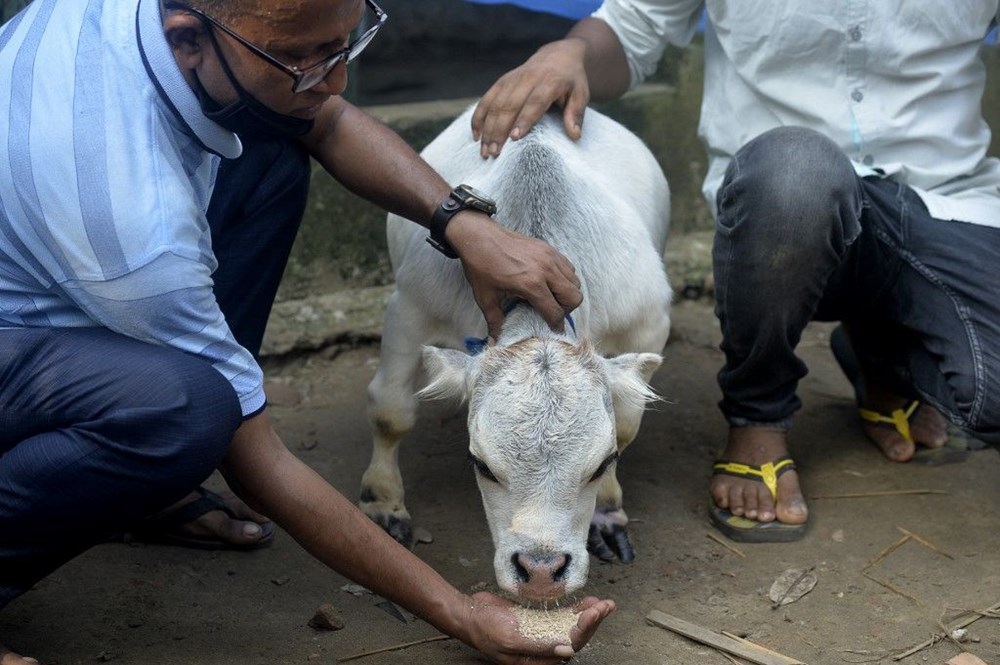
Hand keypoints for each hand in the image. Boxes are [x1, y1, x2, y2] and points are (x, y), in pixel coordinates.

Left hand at [447, 212, 581, 339]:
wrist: (478, 235)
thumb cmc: (481, 266)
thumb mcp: (486, 298)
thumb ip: (494, 321)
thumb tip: (494, 341)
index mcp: (531, 284)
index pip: (555, 312)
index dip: (555, 325)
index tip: (552, 330)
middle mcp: (546, 270)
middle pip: (574, 297)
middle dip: (566, 310)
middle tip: (552, 312)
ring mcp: (550, 257)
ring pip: (575, 282)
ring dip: (567, 293)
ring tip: (551, 297)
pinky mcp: (549, 248)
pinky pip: (569, 267)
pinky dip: (565, 278)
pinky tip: (549, 282)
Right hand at [462, 592, 615, 663]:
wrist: (469, 613)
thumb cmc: (485, 630)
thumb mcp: (510, 640)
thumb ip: (538, 647)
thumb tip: (566, 652)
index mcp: (537, 661)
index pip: (569, 648)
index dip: (584, 630)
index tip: (594, 613)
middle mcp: (543, 650)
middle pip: (575, 637)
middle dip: (592, 621)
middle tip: (607, 605)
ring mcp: (542, 633)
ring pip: (572, 626)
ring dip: (589, 615)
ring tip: (606, 603)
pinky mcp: (539, 620)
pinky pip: (562, 617)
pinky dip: (576, 610)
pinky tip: (589, 601)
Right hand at [471, 38, 590, 158]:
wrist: (558, 55)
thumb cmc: (571, 80)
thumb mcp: (581, 94)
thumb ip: (576, 114)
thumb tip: (574, 135)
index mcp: (549, 81)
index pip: (534, 101)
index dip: (524, 119)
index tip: (514, 137)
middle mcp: (528, 78)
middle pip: (510, 105)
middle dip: (499, 130)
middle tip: (494, 153)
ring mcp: (512, 79)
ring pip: (495, 104)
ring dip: (487, 128)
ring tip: (484, 150)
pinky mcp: (502, 82)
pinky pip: (486, 99)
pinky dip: (479, 117)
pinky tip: (476, 135)